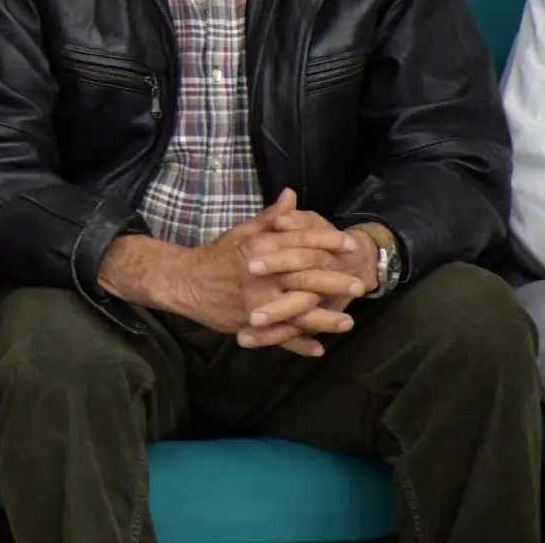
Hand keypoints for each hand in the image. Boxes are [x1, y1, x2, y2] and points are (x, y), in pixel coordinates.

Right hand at [169, 191, 355, 356]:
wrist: (185, 282)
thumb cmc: (217, 255)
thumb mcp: (242, 232)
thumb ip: (271, 218)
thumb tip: (291, 195)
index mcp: (260, 248)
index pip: (300, 241)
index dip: (327, 241)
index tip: (350, 244)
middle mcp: (262, 275)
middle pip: (305, 277)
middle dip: (334, 281)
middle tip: (359, 285)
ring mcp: (257, 302)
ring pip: (297, 311)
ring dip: (324, 318)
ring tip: (348, 321)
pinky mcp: (251, 323)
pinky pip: (278, 336)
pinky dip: (298, 344)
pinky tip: (319, 348)